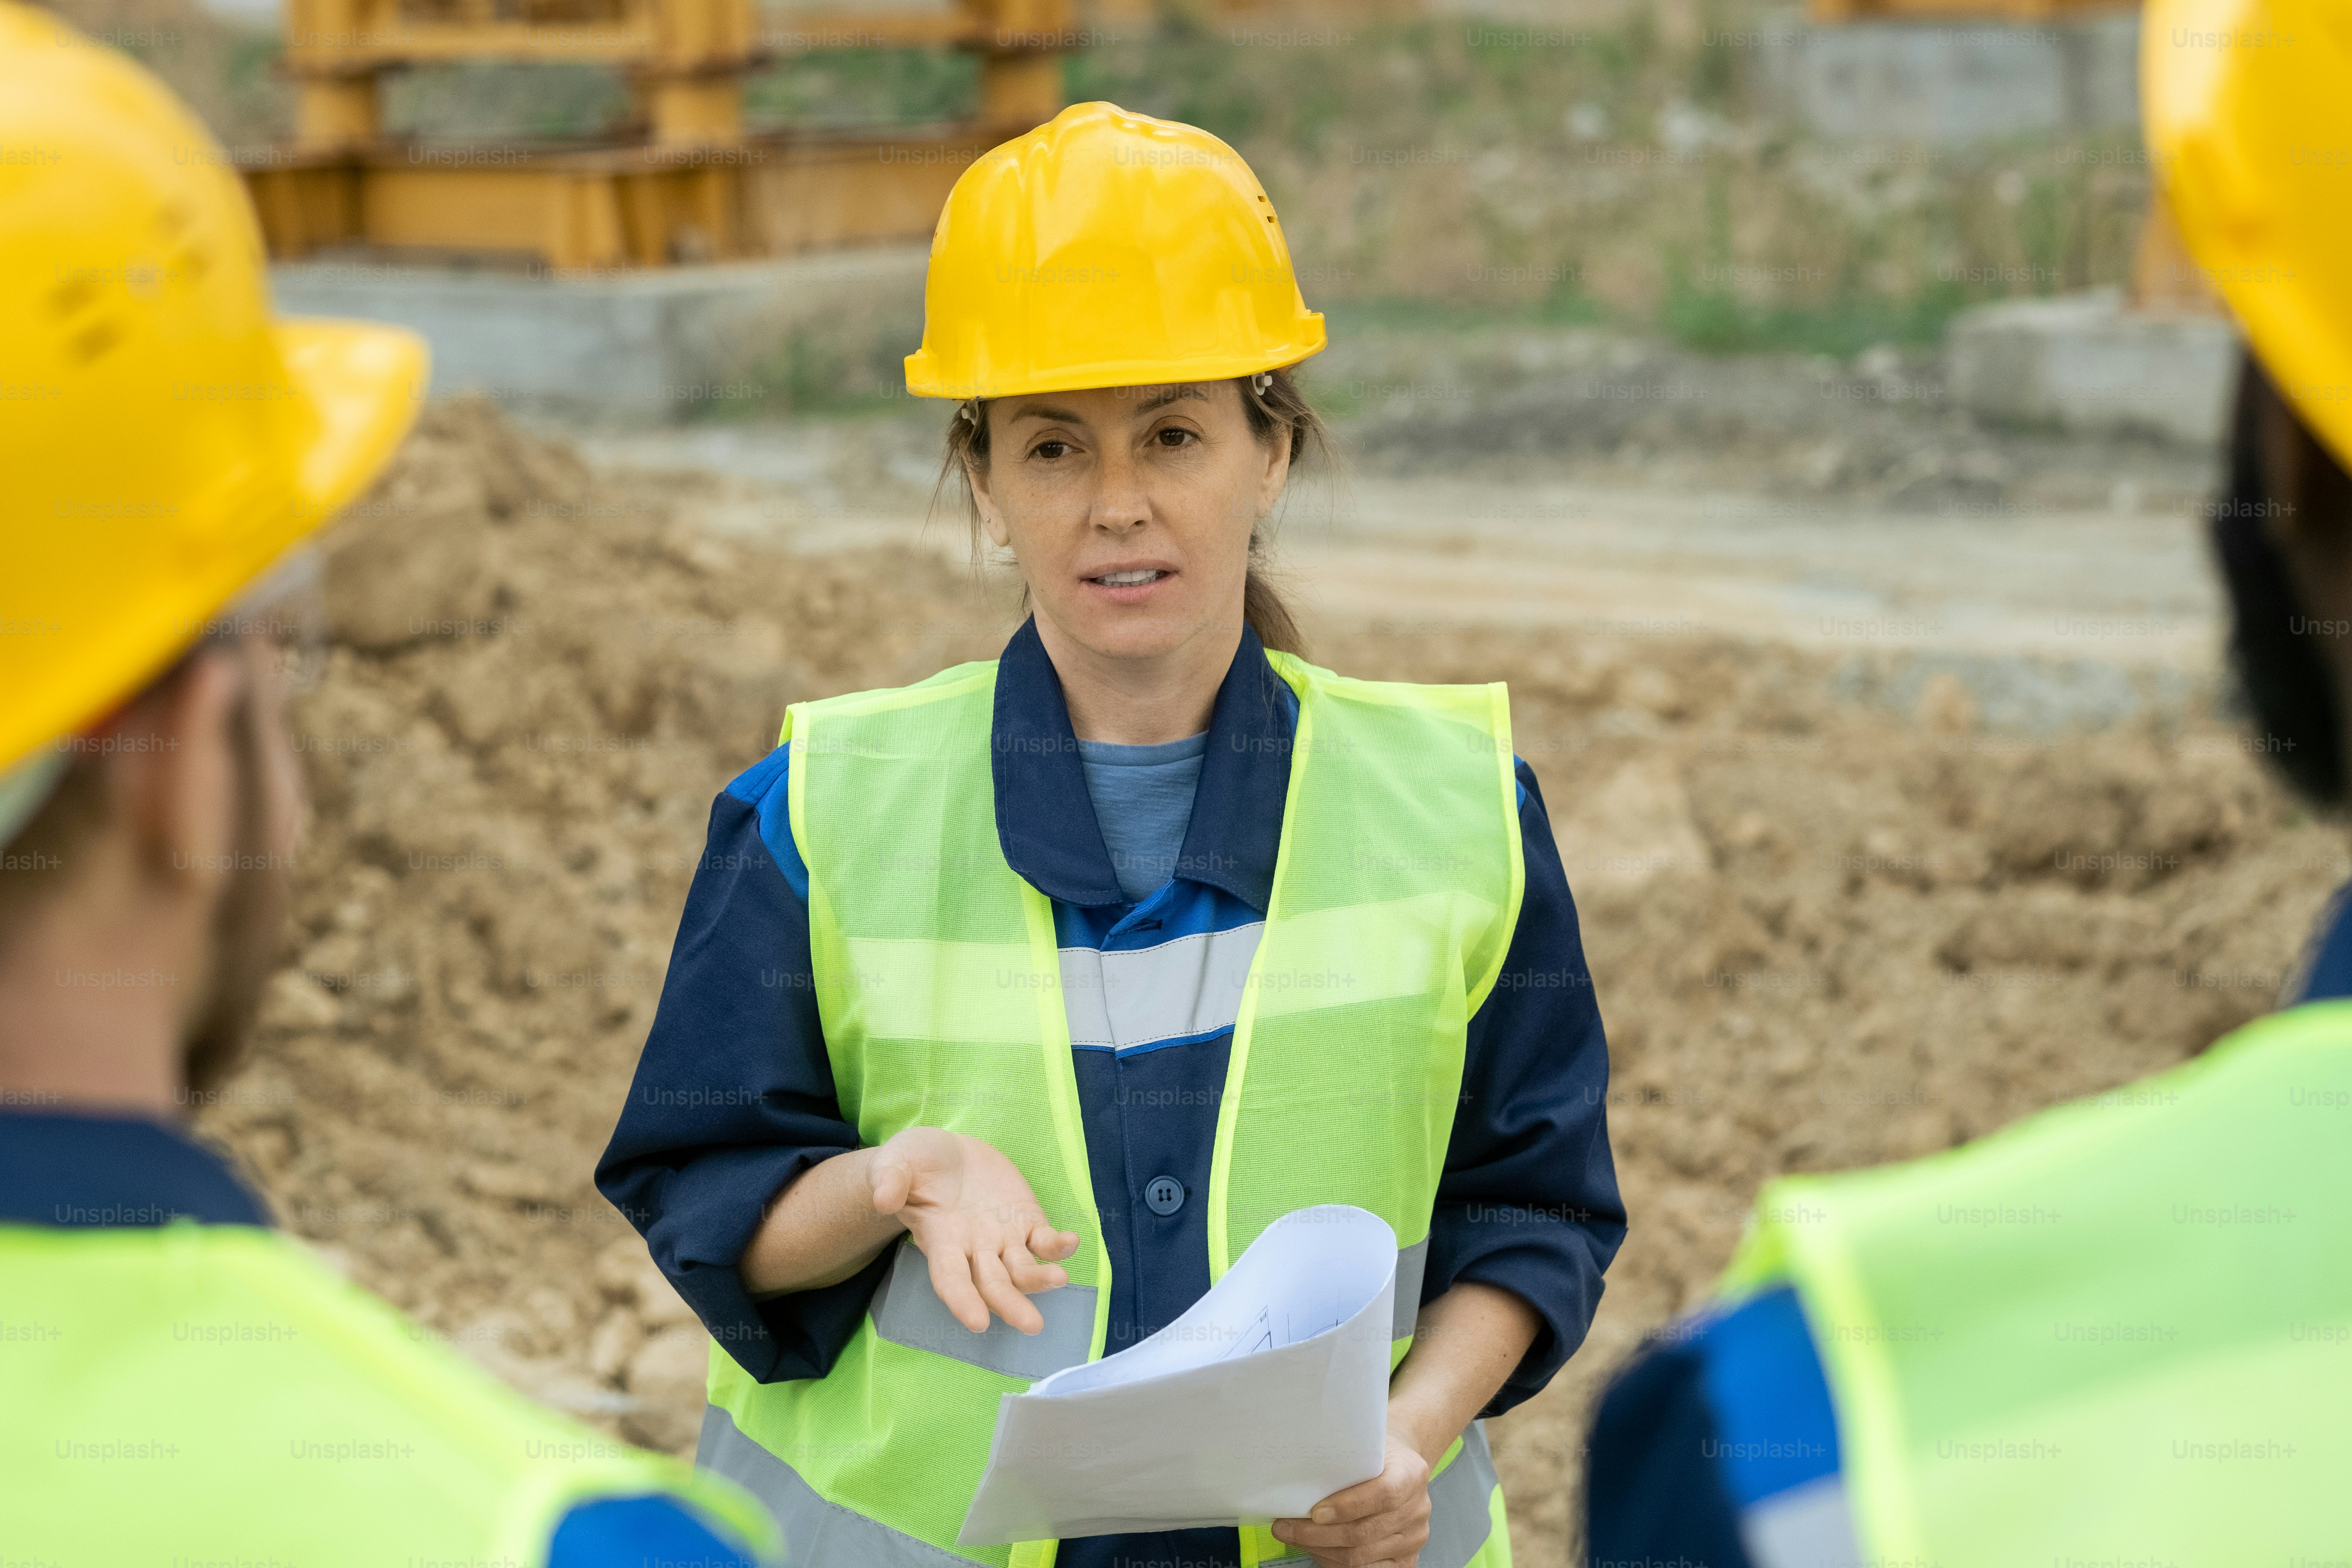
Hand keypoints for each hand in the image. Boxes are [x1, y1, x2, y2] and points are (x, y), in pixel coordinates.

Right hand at [867, 1127, 1079, 1334]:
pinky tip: (1071, 1242)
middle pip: (993, 1285)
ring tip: (1059, 1279)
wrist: (945, 1153)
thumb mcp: (895, 1163)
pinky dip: (1058, 1245)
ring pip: (1022, 1270)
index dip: (963, 1301)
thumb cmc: (914, 1163)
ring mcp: (1003, 1237)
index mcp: (941, 1240)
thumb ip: (889, 1180)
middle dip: (1011, 1304)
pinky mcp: (1025, 1220)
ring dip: (1040, 1279)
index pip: (950, 1279)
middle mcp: (974, 1248)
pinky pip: (1044, 1240)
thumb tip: (883, 1198)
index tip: (977, 1322)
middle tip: (1032, 1325)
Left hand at [1269, 1429, 1431, 1567]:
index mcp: (1412, 1473)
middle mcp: (1418, 1509)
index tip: (1315, 1511)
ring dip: (1321, 1550)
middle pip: (1364, 1533)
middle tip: (1284, 1527)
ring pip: (1361, 1557)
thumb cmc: (1374, 1455)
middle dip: (1317, 1534)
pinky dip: (1335, 1562)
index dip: (1347, 1506)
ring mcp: (1414, 1538)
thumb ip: (1343, 1462)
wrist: (1399, 1465)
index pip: (1383, 1494)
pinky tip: (1317, 1550)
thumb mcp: (1364, 1445)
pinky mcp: (1406, 1560)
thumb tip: (1297, 1482)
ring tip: (1294, 1537)